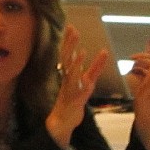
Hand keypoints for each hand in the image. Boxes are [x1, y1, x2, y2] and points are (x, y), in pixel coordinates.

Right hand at [45, 25, 107, 148]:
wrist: (61, 122)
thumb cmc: (70, 101)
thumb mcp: (76, 82)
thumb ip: (80, 67)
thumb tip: (79, 52)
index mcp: (67, 75)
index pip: (66, 54)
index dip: (68, 41)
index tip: (71, 27)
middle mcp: (67, 80)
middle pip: (67, 60)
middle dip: (70, 45)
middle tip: (74, 31)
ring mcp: (70, 90)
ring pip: (72, 75)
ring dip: (76, 63)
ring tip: (81, 52)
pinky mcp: (75, 101)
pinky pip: (79, 93)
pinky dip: (83, 88)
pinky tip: (88, 83)